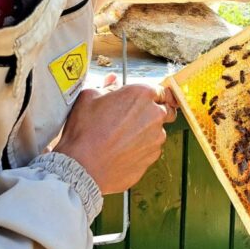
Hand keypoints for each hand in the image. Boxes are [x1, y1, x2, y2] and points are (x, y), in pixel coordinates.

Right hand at [54, 84, 178, 194]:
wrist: (83, 166)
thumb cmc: (85, 132)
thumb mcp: (89, 98)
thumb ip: (107, 87)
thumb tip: (112, 82)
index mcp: (142, 94)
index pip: (162, 91)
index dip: (155, 95)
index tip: (149, 99)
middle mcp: (154, 115)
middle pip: (166, 110)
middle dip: (155, 112)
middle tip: (136, 117)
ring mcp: (156, 138)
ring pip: (158, 131)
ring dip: (147, 131)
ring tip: (123, 136)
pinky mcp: (152, 156)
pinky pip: (152, 148)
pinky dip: (142, 148)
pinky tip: (124, 149)